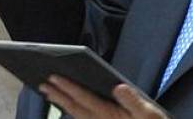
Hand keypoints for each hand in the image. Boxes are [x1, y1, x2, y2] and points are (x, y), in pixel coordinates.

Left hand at [40, 75, 169, 118]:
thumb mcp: (150, 114)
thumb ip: (134, 101)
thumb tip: (119, 87)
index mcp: (111, 116)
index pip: (85, 99)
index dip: (69, 87)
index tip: (54, 77)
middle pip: (75, 108)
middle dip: (59, 95)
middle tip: (42, 84)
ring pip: (76, 115)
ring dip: (62, 104)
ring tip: (48, 93)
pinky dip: (71, 111)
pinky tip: (67, 105)